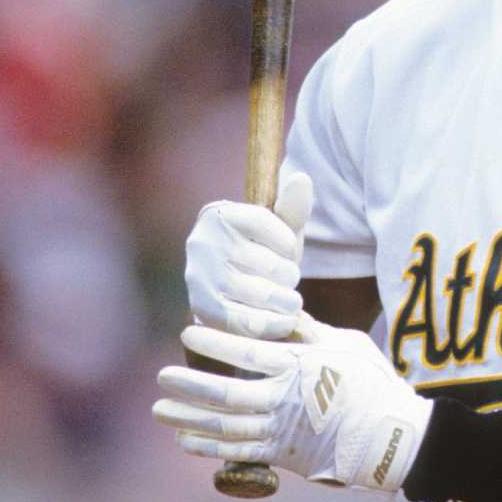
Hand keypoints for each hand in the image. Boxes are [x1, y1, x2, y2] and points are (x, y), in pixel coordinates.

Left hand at [154, 317, 430, 492]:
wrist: (393, 436)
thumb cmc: (372, 383)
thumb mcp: (345, 343)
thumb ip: (307, 330)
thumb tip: (277, 310)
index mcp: (298, 365)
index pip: (245, 352)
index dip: (213, 343)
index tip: (187, 334)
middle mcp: (284, 399)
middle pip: (224, 393)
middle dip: (188, 385)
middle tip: (162, 377)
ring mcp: (281, 430)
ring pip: (224, 426)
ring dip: (187, 418)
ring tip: (160, 411)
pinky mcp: (282, 455)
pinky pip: (237, 452)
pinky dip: (208, 446)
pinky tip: (185, 439)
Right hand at [182, 171, 313, 339]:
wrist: (229, 293)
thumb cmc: (260, 254)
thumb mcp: (278, 229)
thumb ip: (292, 207)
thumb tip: (301, 178)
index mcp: (218, 214)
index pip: (264, 222)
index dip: (288, 242)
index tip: (289, 253)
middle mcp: (202, 242)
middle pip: (268, 263)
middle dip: (289, 276)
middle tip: (289, 281)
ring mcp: (199, 277)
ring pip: (261, 294)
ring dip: (285, 301)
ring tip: (290, 301)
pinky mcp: (203, 309)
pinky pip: (246, 320)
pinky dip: (273, 324)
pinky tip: (285, 321)